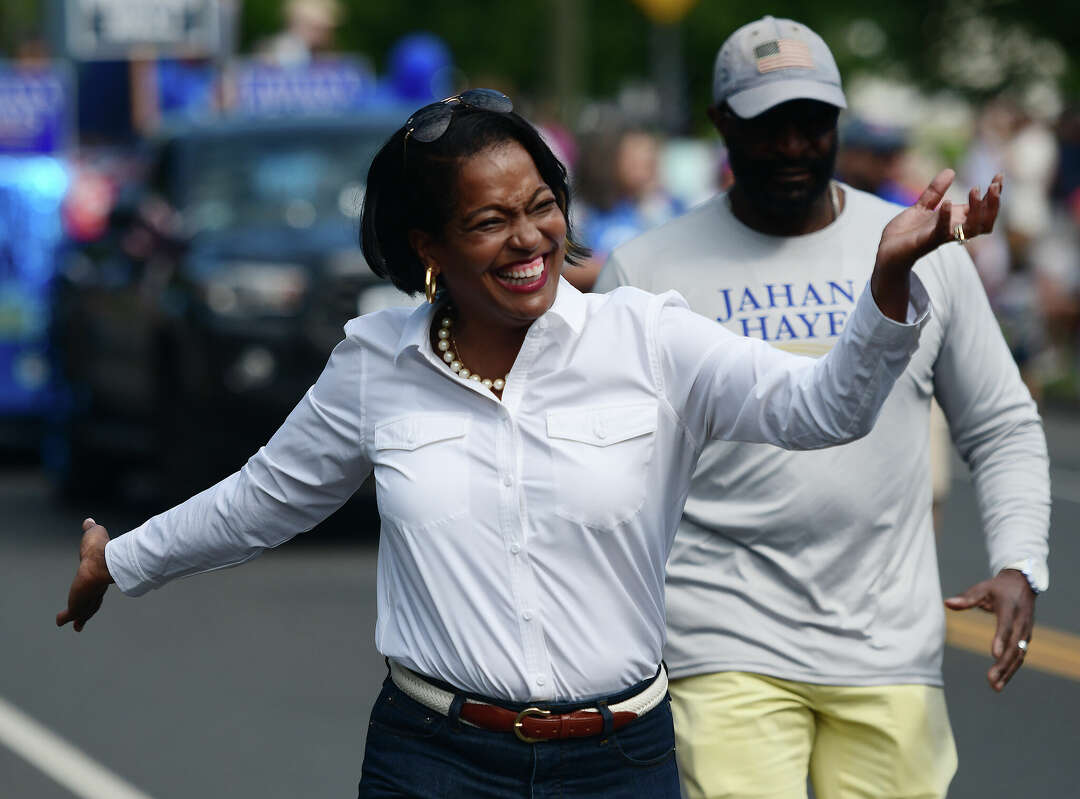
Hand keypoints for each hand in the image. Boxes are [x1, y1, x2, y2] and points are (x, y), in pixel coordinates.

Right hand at [56, 518, 114, 631]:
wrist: (102, 562)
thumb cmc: (101, 548)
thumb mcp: (94, 534)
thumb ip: (91, 530)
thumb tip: (89, 522)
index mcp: (101, 574)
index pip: (99, 585)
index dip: (96, 589)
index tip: (95, 593)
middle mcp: (97, 588)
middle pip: (93, 602)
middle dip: (90, 610)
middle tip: (87, 618)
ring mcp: (88, 597)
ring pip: (83, 610)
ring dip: (79, 617)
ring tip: (76, 626)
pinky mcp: (78, 604)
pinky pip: (71, 613)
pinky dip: (66, 617)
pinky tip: (60, 621)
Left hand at [871, 170, 1001, 318]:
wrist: (886, 251)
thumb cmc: (906, 233)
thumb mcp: (921, 207)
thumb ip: (935, 192)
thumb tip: (950, 171)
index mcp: (955, 220)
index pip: (983, 210)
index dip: (994, 195)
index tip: (999, 176)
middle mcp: (953, 229)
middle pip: (985, 221)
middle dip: (993, 202)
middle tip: (995, 184)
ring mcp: (941, 236)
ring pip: (971, 228)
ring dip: (978, 210)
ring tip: (975, 189)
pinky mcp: (926, 242)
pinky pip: (942, 232)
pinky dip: (946, 218)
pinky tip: (948, 203)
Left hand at [945, 569, 1034, 691]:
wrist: (1024, 584)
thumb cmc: (998, 588)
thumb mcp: (983, 588)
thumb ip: (967, 597)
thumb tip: (947, 603)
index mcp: (1010, 609)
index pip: (1006, 626)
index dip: (1001, 640)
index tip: (994, 654)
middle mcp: (1021, 623)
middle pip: (1013, 647)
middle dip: (1003, 664)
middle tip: (991, 680)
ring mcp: (1025, 632)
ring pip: (1018, 655)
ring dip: (1008, 671)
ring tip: (995, 686)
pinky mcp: (1025, 639)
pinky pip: (1019, 656)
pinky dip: (1012, 669)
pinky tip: (1001, 681)